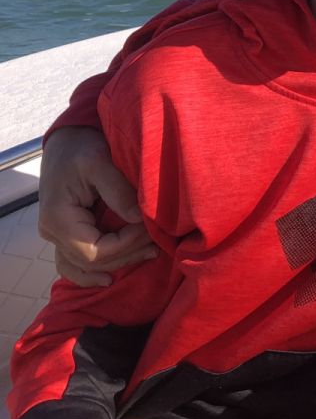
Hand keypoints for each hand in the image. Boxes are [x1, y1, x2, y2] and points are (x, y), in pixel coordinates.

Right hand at [38, 127, 156, 286]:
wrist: (67, 141)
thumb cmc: (82, 147)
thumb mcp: (100, 162)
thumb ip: (118, 191)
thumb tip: (139, 220)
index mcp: (58, 218)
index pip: (95, 251)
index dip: (127, 245)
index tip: (151, 228)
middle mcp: (52, 232)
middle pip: (92, 261)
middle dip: (129, 253)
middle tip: (159, 242)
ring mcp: (57, 235)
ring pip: (84, 266)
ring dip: (117, 263)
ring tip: (149, 254)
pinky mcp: (68, 232)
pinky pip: (76, 262)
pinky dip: (94, 271)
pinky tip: (112, 277)